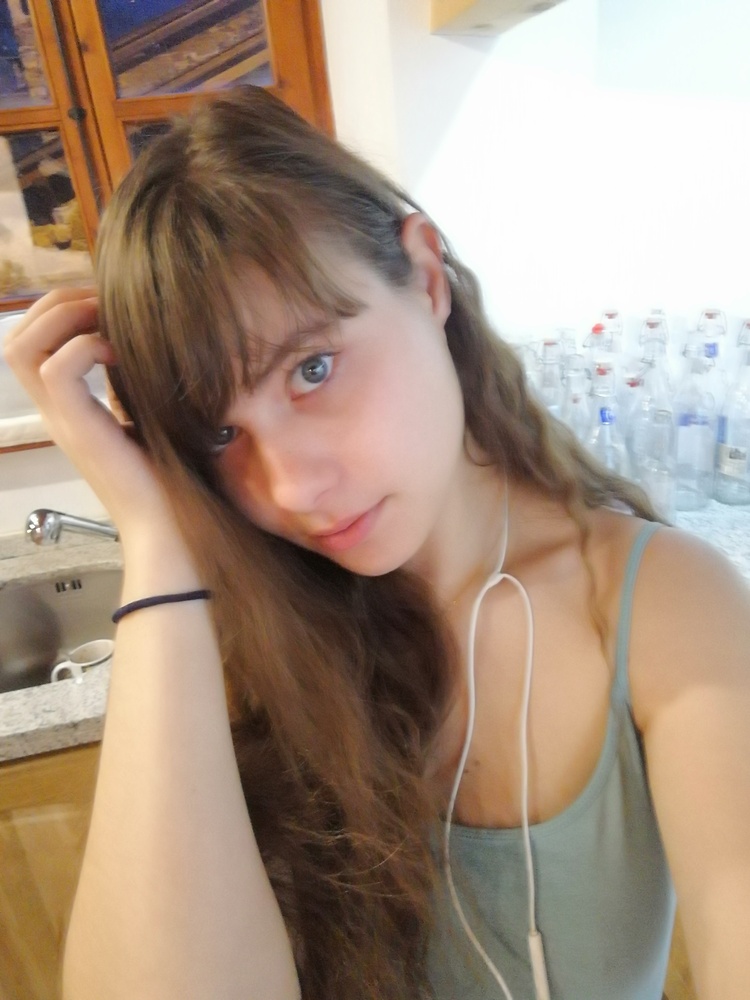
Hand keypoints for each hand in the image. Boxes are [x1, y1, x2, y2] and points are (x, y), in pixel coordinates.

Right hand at [3, 288, 173, 538]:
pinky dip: (85, 347)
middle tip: (101, 304)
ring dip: (63, 319)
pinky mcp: (78, 428)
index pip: (30, 344)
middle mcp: (56, 411)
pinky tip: (119, 354)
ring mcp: (62, 420)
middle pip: (16, 338)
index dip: (59, 309)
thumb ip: (134, 384)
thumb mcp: (147, 416)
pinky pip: (56, 369)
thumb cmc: (168, 476)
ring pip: (21, 348)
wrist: (168, 524)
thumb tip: (149, 344)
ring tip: (105, 322)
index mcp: (68, 407)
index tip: (105, 304)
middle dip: (56, 304)